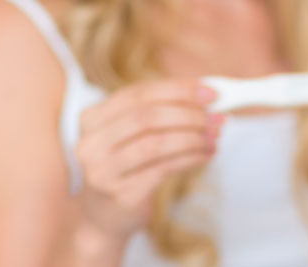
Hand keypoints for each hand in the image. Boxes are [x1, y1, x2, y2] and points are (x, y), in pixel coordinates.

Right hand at [73, 79, 221, 242]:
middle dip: (189, 115)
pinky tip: (206, 155)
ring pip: (156, 144)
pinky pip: (163, 169)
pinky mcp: (121, 195)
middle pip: (147, 117)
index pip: (139, 94)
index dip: (178, 90)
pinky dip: (190, 159)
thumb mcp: (131, 134)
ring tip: (215, 137)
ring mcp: (102, 172)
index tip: (212, 93)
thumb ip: (161, 110)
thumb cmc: (126, 165)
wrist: (104, 217)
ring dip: (193, 138)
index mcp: (91, 118)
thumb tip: (206, 95)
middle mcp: (91, 144)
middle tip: (217, 117)